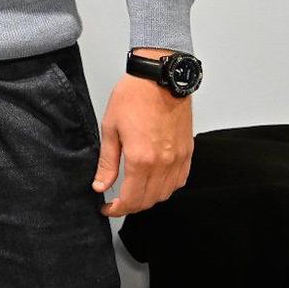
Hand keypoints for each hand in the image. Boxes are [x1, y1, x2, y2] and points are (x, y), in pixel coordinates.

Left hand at [92, 54, 192, 217]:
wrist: (159, 78)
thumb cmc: (134, 96)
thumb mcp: (110, 128)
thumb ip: (107, 162)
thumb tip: (101, 186)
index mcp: (141, 159)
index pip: (131, 199)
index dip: (117, 209)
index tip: (108, 208)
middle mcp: (163, 163)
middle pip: (149, 200)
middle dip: (131, 206)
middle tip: (118, 202)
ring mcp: (178, 158)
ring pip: (166, 194)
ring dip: (149, 199)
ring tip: (135, 192)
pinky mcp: (187, 151)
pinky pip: (180, 180)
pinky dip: (167, 187)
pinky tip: (156, 182)